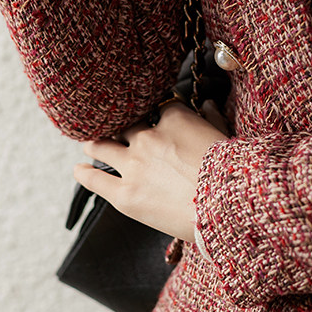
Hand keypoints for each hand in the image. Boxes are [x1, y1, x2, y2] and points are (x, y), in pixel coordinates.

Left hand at [73, 102, 227, 242]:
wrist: (225, 207)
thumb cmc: (232, 172)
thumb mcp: (224, 137)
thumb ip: (211, 118)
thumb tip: (207, 103)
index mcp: (174, 118)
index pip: (160, 108)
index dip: (158, 115)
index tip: (156, 120)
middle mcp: (148, 137)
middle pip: (126, 125)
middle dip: (122, 128)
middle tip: (117, 132)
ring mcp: (133, 165)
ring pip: (103, 146)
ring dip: (95, 144)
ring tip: (90, 145)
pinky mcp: (125, 194)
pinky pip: (95, 179)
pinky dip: (84, 173)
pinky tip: (79, 169)